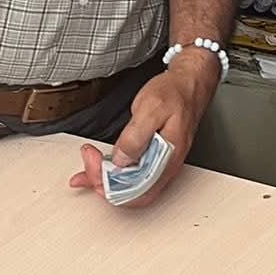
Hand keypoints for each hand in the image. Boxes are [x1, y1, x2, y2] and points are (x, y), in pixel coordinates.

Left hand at [68, 57, 217, 208]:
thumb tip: (121, 160)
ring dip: (105, 179)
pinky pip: (133, 174)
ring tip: (88, 167)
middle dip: (102, 181)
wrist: (189, 82)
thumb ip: (135, 136)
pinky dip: (114, 172)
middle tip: (86, 163)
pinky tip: (102, 166)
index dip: (108, 181)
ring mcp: (161, 164)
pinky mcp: (155, 158)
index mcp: (167, 159)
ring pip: (130, 186)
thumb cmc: (175, 92)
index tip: (93, 162)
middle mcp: (165, 167)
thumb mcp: (151, 108)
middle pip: (130, 192)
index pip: (134, 188)